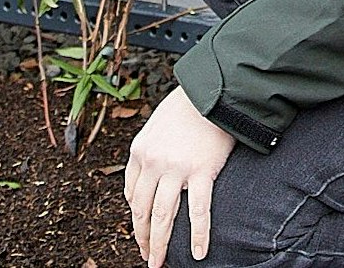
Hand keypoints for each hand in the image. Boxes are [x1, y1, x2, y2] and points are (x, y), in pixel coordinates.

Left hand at [125, 87, 237, 265]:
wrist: (211, 92)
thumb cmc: (186, 109)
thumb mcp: (155, 128)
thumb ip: (150, 153)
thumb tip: (148, 183)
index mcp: (139, 152)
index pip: (132, 194)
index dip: (136, 217)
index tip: (141, 232)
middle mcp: (153, 162)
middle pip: (143, 210)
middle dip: (143, 237)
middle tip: (146, 257)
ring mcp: (176, 169)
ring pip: (163, 216)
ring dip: (160, 244)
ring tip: (158, 262)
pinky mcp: (201, 172)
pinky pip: (199, 212)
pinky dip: (198, 235)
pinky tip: (198, 253)